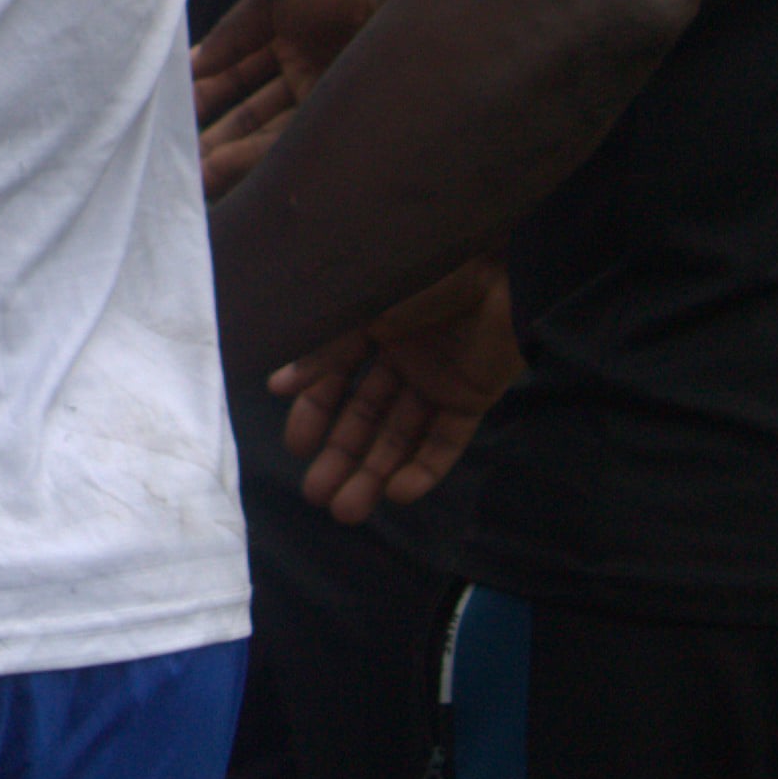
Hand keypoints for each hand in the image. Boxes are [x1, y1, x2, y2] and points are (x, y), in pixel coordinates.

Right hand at [190, 0, 381, 196]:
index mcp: (285, 37)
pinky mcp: (339, 122)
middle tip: (174, 152)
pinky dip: (251, 156)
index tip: (168, 108)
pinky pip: (289, 144)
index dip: (201, 90)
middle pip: (247, 110)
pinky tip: (219, 166)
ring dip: (226, 153)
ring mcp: (322, 99)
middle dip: (211, 131)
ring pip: (265, 133)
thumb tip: (194, 66)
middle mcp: (303, 72)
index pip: (233, 72)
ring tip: (191, 173)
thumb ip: (231, 33)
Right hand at [271, 258, 518, 520]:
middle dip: (341, 458)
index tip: (296, 449)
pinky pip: (446, 439)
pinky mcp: (472, 397)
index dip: (313, 415)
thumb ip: (324, 350)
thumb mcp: (362, 308)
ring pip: (400, 435)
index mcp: (368, 329)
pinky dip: (425, 468)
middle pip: (364, 418)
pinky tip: (400, 494)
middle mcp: (399, 358)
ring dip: (375, 472)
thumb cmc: (424, 276)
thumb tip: (278, 386)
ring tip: (349, 511)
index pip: (332, 382)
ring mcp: (436, 381)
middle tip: (318, 496)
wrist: (499, 268)